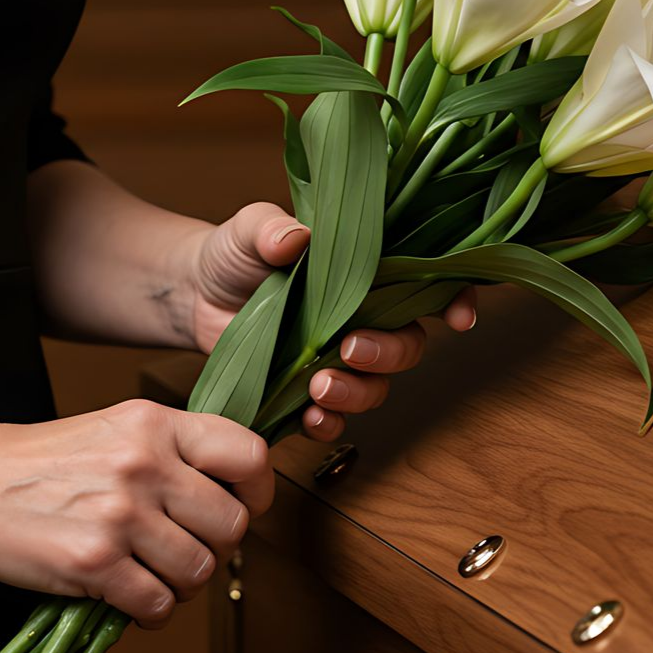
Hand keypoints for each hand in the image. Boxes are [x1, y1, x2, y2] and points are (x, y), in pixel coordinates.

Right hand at [0, 400, 271, 628]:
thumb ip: (177, 450)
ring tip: (158, 574)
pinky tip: (133, 596)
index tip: (246, 505)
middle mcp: (145, 465)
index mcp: (157, 424)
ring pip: (202, 568)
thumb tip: (236, 489)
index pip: (249, 455)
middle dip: (218, 546)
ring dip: (186, 583)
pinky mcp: (95, 562)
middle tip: (190, 548)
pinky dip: (152, 610)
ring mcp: (121, 514)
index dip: (259, 490)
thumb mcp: (119, 428)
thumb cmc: (45, 460)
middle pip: (233, 523)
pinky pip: (159, 603)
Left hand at [188, 202, 476, 440]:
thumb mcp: (250, 230)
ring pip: (377, 387)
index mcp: (366, 273)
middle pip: (408, 346)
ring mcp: (340, 359)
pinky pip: (336, 420)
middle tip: (349, 349)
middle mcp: (364, 319)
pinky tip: (310, 418)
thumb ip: (271, 229)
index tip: (458, 319)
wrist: (194, 294)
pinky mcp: (309, 392)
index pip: (427, 285)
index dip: (454, 301)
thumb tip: (294, 238)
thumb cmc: (234, 253)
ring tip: (319, 385)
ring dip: (357, 393)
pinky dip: (329, 424)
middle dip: (387, 354)